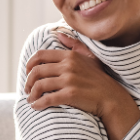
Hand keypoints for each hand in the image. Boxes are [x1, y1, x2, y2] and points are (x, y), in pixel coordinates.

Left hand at [25, 32, 139, 139]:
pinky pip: (47, 99)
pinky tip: (36, 106)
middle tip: (27, 89)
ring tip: (30, 99)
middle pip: (37, 71)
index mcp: (70, 56)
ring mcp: (69, 80)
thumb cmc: (100, 79)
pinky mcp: (70, 94)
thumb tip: (59, 33)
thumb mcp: (89, 57)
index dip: (29, 65)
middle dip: (28, 82)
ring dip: (31, 94)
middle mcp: (68, 66)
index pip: (40, 56)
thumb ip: (74, 45)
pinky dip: (38, 104)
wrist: (112, 98)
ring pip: (40, 85)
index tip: (28, 73)